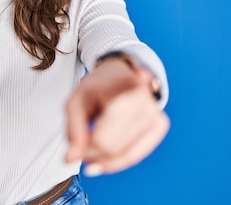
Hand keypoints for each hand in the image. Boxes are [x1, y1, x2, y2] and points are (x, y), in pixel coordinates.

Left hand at [65, 59, 169, 175]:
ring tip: (96, 143)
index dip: (85, 149)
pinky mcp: (161, 125)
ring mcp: (156, 114)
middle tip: (85, 142)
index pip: (103, 140)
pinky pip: (138, 155)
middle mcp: (145, 103)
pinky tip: (110, 146)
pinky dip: (121, 157)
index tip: (77, 143)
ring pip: (127, 156)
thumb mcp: (75, 102)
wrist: (119, 72)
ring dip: (107, 158)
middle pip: (115, 150)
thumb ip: (73, 131)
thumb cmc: (96, 87)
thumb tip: (70, 159)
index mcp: (124, 92)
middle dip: (95, 154)